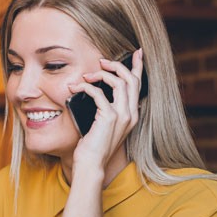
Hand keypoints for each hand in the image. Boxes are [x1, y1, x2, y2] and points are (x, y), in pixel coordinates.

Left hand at [68, 49, 144, 170]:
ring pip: (119, 83)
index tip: (136, 53)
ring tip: (87, 76)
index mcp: (132, 115)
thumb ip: (107, 109)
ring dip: (101, 74)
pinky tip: (77, 88)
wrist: (91, 163)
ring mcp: (122, 116)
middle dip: (117, 66)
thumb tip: (97, 91)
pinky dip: (86, 87)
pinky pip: (99, 93)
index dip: (138, 67)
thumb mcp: (104, 124)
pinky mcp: (109, 117)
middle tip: (102, 61)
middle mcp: (130, 114)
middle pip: (131, 80)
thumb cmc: (94, 145)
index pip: (139, 86)